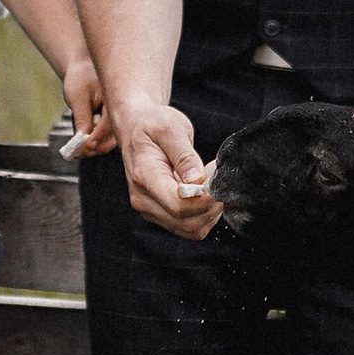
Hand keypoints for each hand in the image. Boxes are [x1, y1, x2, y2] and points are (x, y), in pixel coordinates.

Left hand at [61, 55, 116, 159]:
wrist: (83, 67)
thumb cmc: (81, 78)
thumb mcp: (77, 97)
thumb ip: (82, 118)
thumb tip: (83, 138)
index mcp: (114, 97)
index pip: (109, 122)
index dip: (98, 136)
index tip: (87, 146)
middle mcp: (120, 107)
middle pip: (115, 134)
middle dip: (99, 146)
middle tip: (82, 153)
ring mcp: (118, 114)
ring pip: (113, 137)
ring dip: (99, 146)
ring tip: (82, 150)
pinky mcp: (113, 119)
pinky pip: (109, 134)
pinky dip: (99, 140)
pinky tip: (87, 144)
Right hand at [116, 97, 218, 238]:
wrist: (135, 129)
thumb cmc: (152, 125)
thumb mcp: (170, 128)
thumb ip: (184, 155)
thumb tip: (197, 181)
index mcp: (144, 176)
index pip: (178, 205)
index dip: (205, 198)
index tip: (217, 176)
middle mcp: (143, 199)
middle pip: (187, 222)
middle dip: (211, 205)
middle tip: (218, 178)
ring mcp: (149, 210)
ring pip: (190, 230)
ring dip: (210, 212)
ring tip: (212, 184)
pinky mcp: (159, 214)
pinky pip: (188, 227)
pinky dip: (203, 215)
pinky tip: (205, 193)